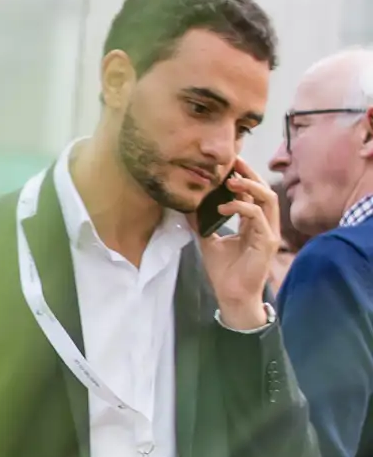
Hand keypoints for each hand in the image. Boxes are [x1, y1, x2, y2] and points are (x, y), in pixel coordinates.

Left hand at [195, 157, 277, 326]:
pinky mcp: (268, 241)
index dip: (243, 177)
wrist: (231, 294)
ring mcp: (269, 232)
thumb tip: (187, 206)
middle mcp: (265, 224)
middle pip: (264, 190)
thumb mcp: (209, 240)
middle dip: (249, 174)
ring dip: (249, 187)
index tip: (228, 165)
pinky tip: (223, 208)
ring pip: (267, 199)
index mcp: (254, 222)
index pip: (253, 194)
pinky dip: (241, 208)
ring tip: (229, 181)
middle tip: (233, 162)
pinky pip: (259, 217)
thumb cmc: (224, 270)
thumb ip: (202, 223)